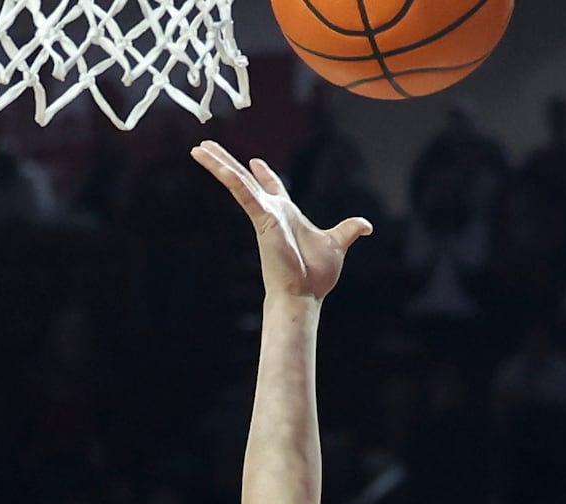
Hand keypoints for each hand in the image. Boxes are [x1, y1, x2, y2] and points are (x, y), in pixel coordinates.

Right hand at [192, 143, 368, 301]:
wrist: (303, 294)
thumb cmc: (316, 276)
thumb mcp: (337, 243)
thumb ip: (349, 230)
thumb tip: (367, 225)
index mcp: (287, 214)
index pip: (273, 188)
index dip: (265, 174)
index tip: (256, 161)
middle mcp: (271, 212)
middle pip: (245, 179)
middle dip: (227, 161)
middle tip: (208, 146)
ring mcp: (263, 214)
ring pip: (237, 181)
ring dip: (217, 163)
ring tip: (198, 148)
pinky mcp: (261, 219)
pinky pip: (242, 193)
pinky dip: (229, 178)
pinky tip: (215, 164)